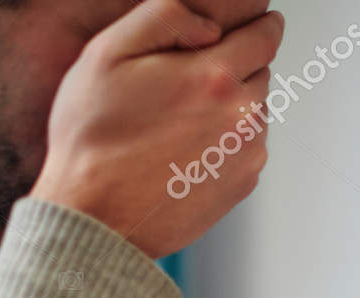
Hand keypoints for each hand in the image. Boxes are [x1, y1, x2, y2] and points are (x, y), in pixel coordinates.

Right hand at [30, 0, 286, 258]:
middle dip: (235, 67)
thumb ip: (164, 17)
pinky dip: (226, 141)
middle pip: (260, 74)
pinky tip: (185, 148)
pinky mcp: (243, 186)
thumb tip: (209, 25)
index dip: (262, 24)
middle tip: (188, 80)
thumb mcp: (108, 52)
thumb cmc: (93, 137)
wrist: (97, 216)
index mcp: (215, 78)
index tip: (261, 22)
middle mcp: (242, 118)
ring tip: (178, 120)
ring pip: (254, 112)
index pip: (265, 37)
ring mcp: (247, 156)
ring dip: (230, 106)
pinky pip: (245, 148)